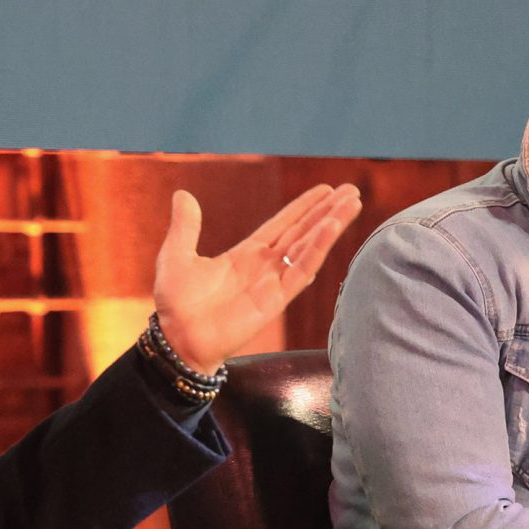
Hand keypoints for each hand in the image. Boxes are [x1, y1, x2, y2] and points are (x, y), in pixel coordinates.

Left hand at [153, 184, 364, 373]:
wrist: (179, 338)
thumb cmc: (176, 303)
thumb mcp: (176, 254)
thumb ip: (186, 226)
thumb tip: (182, 194)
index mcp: (246, 255)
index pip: (282, 225)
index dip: (303, 208)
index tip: (324, 191)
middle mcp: (265, 267)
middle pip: (303, 232)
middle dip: (327, 212)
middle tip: (350, 191)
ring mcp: (273, 283)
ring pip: (309, 247)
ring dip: (331, 224)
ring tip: (351, 203)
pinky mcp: (276, 299)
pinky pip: (301, 270)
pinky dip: (317, 249)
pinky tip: (331, 228)